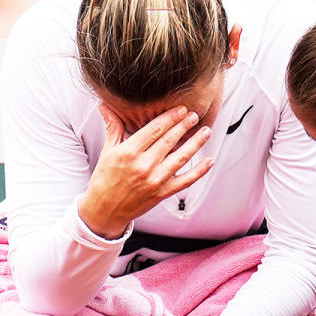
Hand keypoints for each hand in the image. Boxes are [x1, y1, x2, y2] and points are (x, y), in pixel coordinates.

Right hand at [79, 105, 213, 238]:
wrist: (105, 209)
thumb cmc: (105, 178)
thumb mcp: (107, 151)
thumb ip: (113, 128)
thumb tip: (105, 107)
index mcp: (128, 152)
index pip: (154, 129)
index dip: (170, 118)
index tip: (181, 109)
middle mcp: (143, 165)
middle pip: (169, 141)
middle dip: (184, 126)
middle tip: (195, 115)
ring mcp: (155, 180)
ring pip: (181, 157)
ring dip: (196, 143)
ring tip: (206, 131)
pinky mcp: (163, 193)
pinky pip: (186, 180)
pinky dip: (200, 171)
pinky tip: (210, 160)